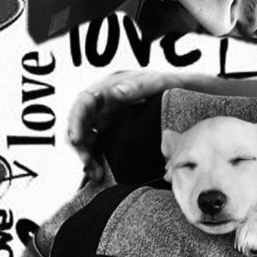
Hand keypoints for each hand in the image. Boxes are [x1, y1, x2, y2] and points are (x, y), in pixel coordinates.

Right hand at [67, 70, 184, 181]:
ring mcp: (106, 121)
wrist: (181, 95)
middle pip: (80, 124)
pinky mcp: (112, 135)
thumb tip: (116, 91)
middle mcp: (103, 106)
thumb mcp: (156, 83)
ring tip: (96, 174)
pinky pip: (97, 149)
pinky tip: (99, 174)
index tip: (76, 139)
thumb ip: (138, 86)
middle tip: (88, 163)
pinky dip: (95, 161)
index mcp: (108, 89)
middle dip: (80, 145)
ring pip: (86, 139)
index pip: (84, 103)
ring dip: (86, 157)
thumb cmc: (167, 85)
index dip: (75, 120)